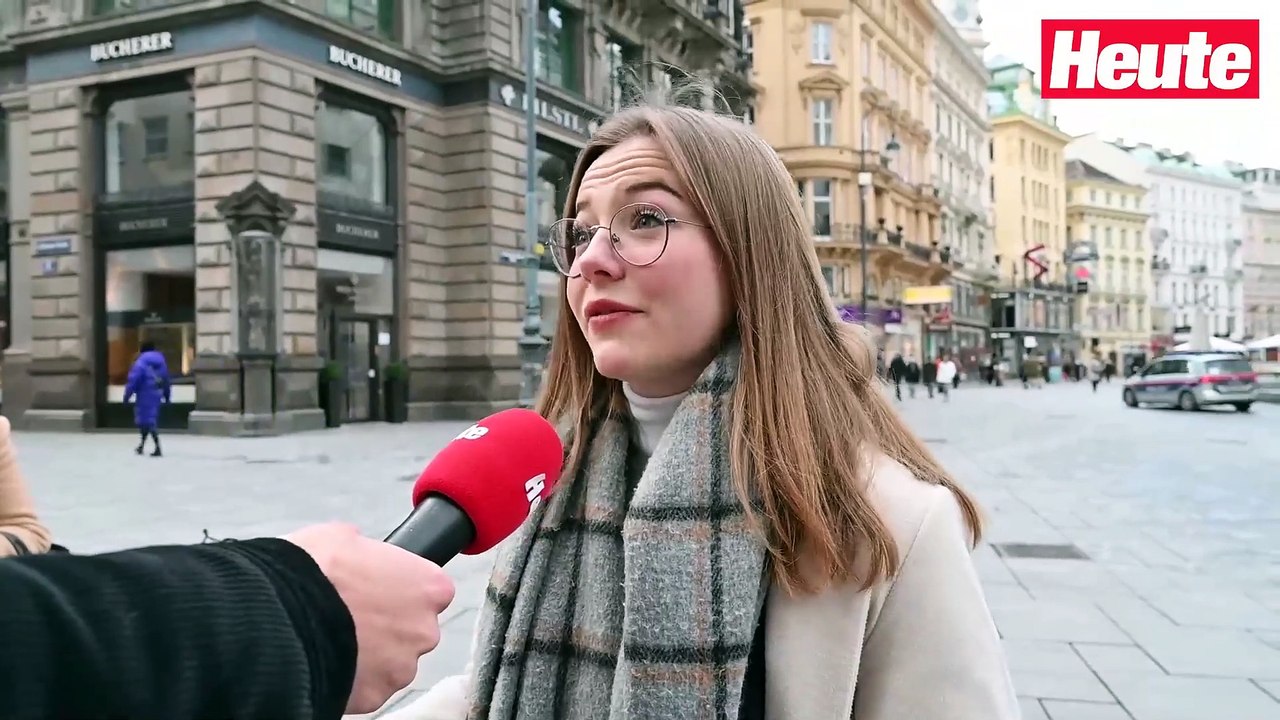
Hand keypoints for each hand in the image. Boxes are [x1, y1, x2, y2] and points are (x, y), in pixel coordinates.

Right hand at [285, 523, 455, 714]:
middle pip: (414, 629)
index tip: (381, 590)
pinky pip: (368, 687)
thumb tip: (360, 554)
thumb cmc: (314, 570)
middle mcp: (425, 629)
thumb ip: (368, 551)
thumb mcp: (343, 538)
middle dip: (389, 626)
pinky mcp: (376, 696)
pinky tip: (328, 660)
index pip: (431, 590)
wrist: (279, 615)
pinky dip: (353, 678)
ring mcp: (402, 667)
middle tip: (352, 617)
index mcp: (428, 586)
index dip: (403, 589)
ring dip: (372, 654)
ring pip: (392, 662)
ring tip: (335, 639)